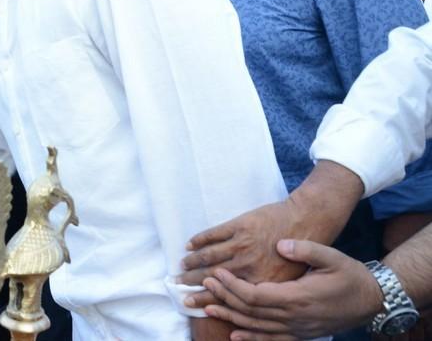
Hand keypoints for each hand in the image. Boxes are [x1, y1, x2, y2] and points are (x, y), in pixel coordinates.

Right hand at [180, 200, 310, 306]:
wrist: (307, 220)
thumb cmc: (299, 253)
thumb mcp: (287, 279)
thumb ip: (264, 290)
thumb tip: (245, 301)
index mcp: (258, 281)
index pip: (225, 292)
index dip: (204, 297)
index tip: (189, 300)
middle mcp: (247, 264)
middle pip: (211, 275)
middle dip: (191, 281)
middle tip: (177, 285)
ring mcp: (242, 244)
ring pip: (209, 255)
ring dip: (193, 261)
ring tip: (182, 265)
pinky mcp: (240, 225)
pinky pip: (213, 234)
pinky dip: (199, 240)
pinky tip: (190, 245)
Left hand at [201, 239, 381, 339]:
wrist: (372, 301)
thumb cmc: (350, 275)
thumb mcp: (331, 256)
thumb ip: (305, 250)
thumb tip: (281, 244)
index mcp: (298, 297)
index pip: (255, 295)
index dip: (232, 286)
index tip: (216, 274)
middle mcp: (294, 317)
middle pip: (250, 311)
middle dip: (225, 298)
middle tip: (204, 286)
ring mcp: (297, 328)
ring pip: (257, 327)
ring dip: (231, 318)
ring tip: (208, 308)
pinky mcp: (300, 333)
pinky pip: (271, 339)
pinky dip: (251, 338)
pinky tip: (235, 335)